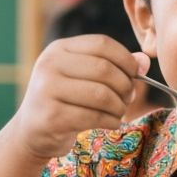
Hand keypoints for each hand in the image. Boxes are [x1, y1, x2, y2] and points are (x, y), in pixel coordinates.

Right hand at [12, 36, 149, 160]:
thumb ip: (115, 66)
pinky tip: (111, 123)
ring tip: (119, 112)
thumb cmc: (66, 100)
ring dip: (119, 107)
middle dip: (125, 86)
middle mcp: (49, 65)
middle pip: (104, 69)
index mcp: (58, 48)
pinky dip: (111, 121)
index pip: (102, 44)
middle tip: (129, 98)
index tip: (136, 74)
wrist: (32, 132)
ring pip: (101, 95)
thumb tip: (144, 61)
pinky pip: (94, 117)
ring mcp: (47, 90)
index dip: (126, 59)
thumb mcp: (85, 77)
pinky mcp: (51, 117)